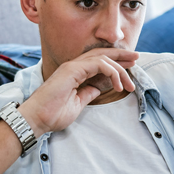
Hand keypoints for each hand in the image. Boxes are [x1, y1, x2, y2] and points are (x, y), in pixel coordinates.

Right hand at [18, 48, 139, 134]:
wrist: (37, 119)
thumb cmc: (53, 114)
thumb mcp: (78, 103)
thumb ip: (89, 92)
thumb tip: (100, 87)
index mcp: (75, 73)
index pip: (99, 61)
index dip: (116, 62)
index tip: (130, 67)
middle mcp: (74, 66)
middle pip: (102, 54)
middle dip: (121, 56)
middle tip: (137, 58)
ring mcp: (72, 66)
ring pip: (103, 58)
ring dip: (120, 69)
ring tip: (129, 84)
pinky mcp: (72, 70)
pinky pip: (98, 64)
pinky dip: (112, 72)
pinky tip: (118, 85)